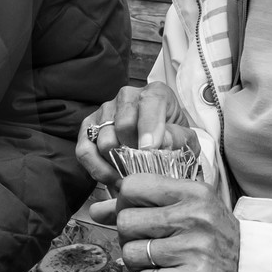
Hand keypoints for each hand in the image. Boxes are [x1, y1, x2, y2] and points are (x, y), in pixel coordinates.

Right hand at [75, 82, 195, 188]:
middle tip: (144, 170)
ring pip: (104, 139)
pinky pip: (84, 149)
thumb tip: (161, 141)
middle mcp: (128, 97)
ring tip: (131, 177)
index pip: (150, 103)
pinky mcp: (89, 127)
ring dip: (117, 164)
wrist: (159, 146)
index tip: (149, 149)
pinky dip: (97, 168)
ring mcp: (106, 110)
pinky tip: (112, 178)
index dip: (149, 126)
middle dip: (133, 151)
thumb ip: (179, 139)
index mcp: (156, 93)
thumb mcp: (187, 141)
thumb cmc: (173, 142)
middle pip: (124, 123)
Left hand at [96, 174, 239, 271]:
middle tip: (145, 245)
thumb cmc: (213, 238)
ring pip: (131, 254)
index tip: (135, 214)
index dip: (124, 203)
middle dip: (128, 238)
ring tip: (155, 265)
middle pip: (126, 222)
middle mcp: (194, 217)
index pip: (133, 186)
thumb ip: (142, 205)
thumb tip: (97, 210)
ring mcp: (195, 249)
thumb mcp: (186, 210)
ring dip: (136, 265)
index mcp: (193, 192)